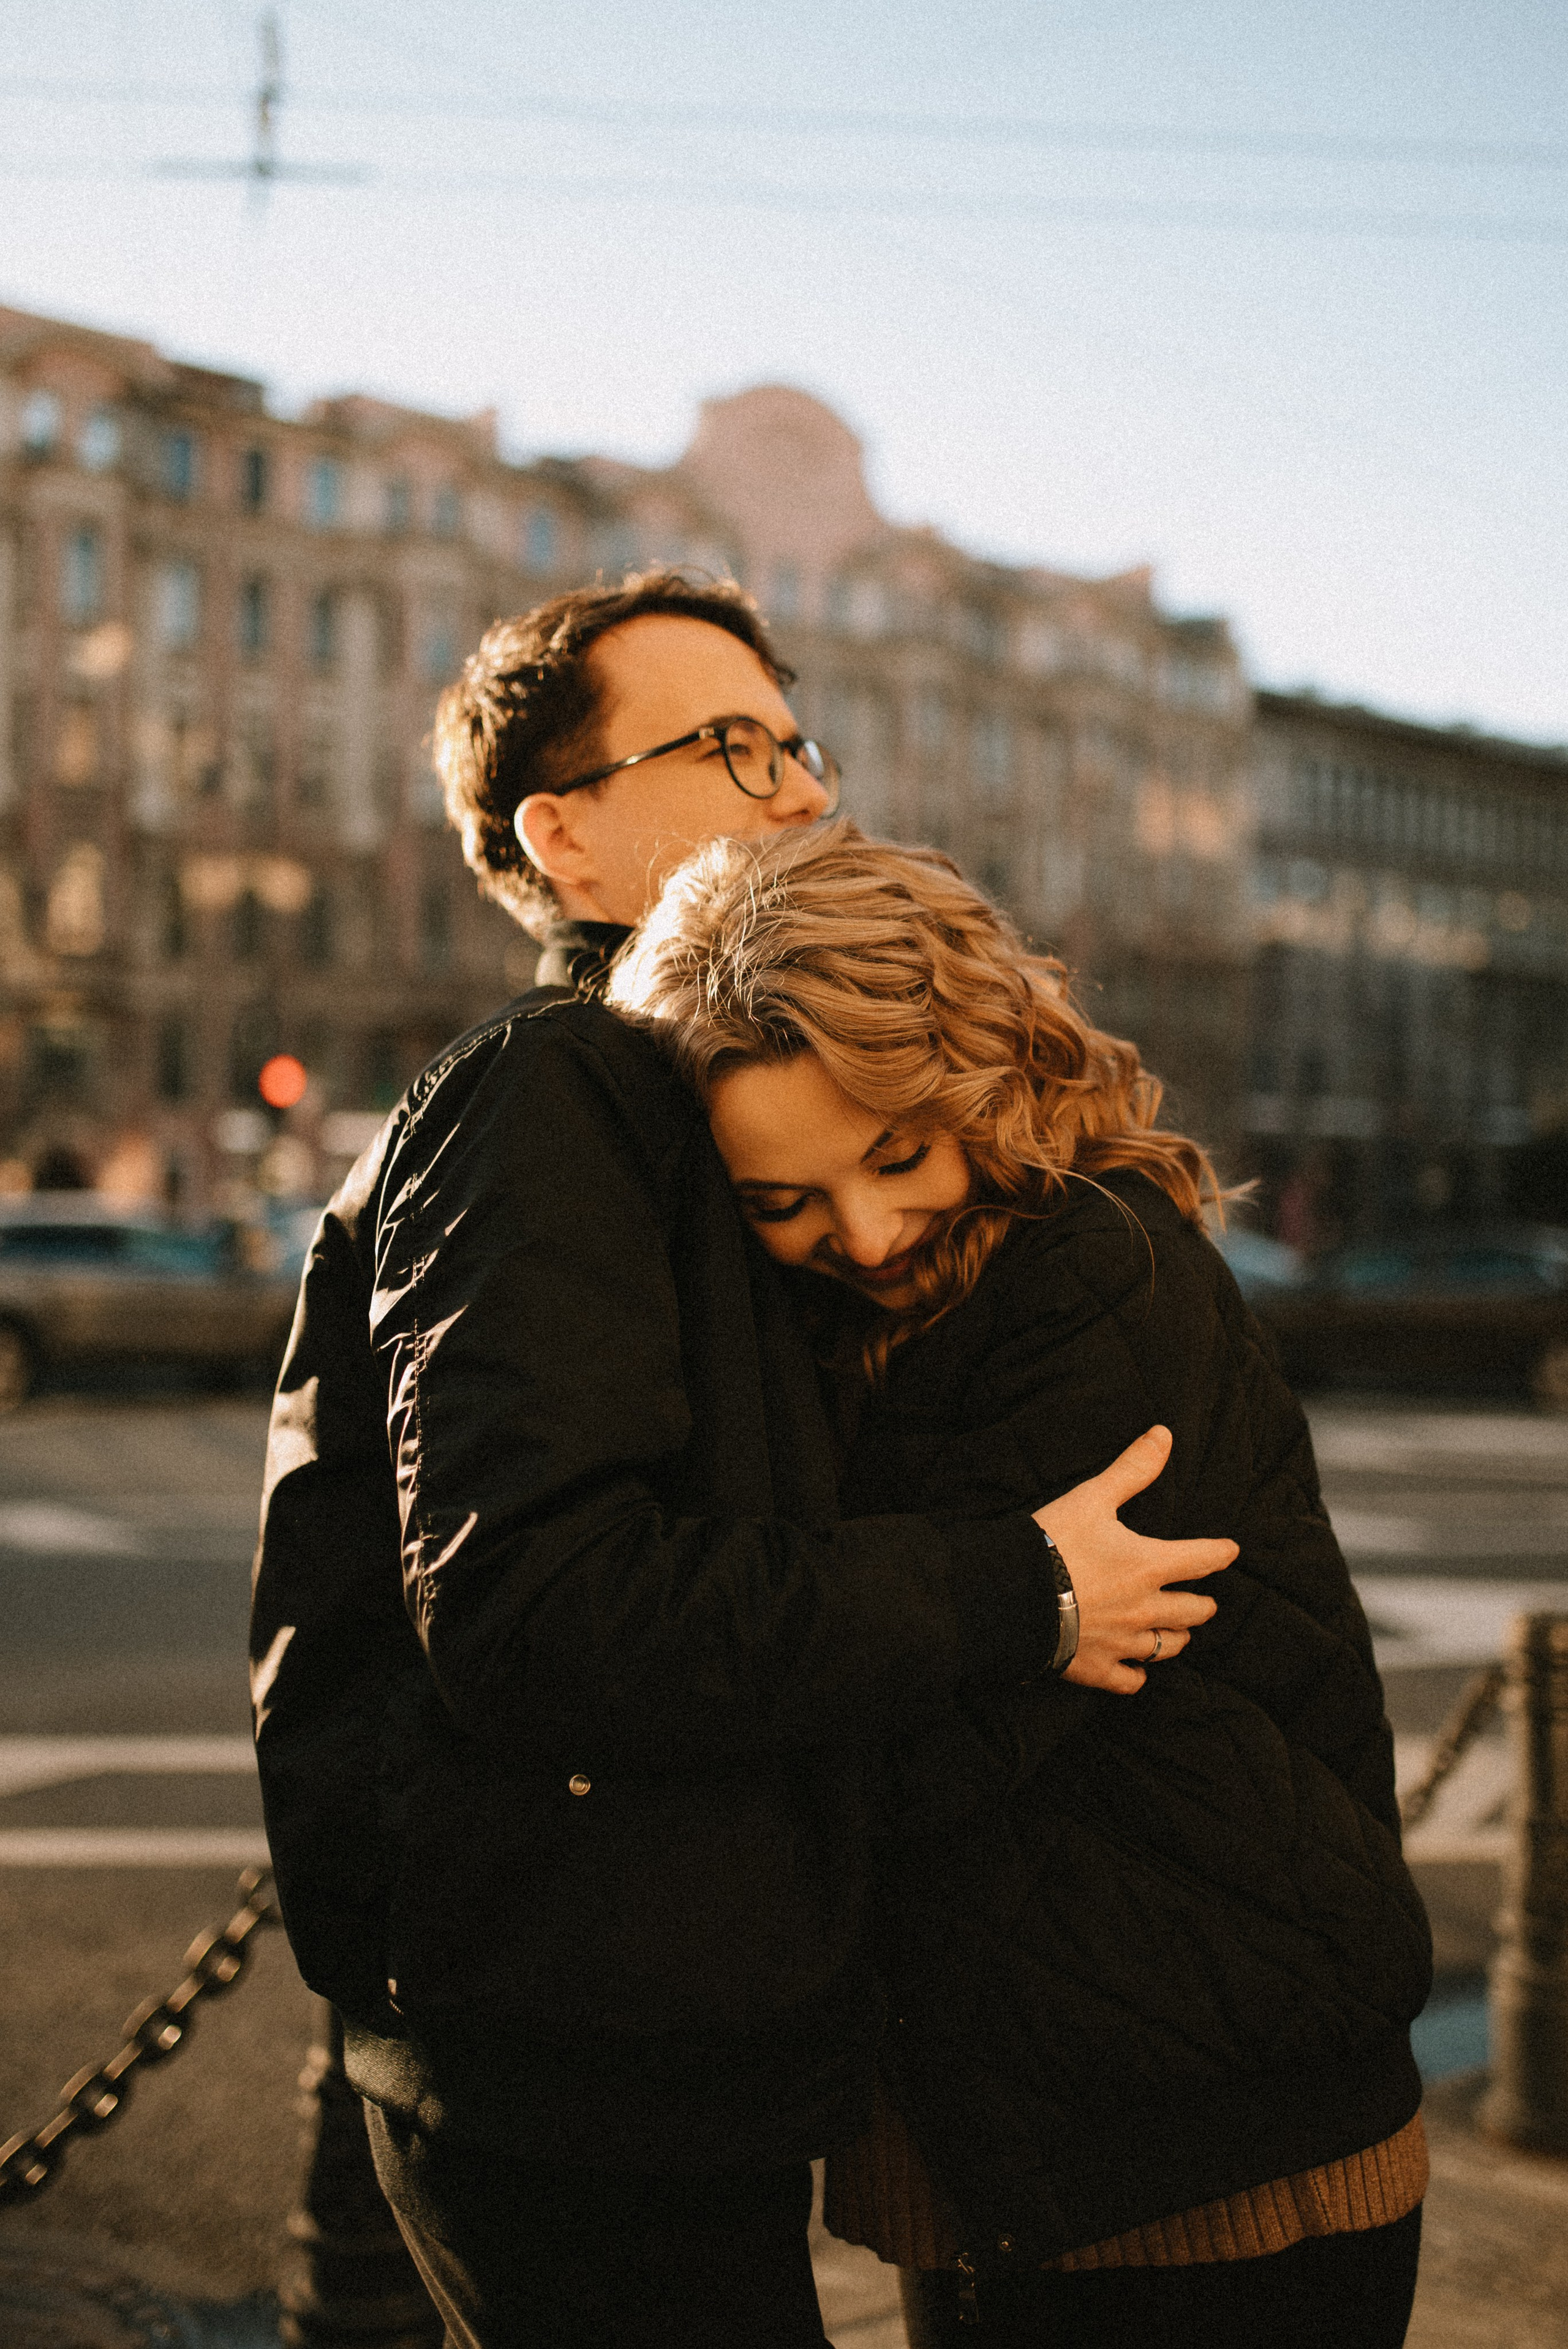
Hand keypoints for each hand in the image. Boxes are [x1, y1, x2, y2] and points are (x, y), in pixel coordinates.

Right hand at [1032, 1426, 1234, 1695]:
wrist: (1012, 1597)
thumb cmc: (1052, 1543)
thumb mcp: (1092, 1497)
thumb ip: (1132, 1469)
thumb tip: (1164, 1434)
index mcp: (1149, 1566)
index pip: (1201, 1559)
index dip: (1220, 1553)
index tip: (1231, 1552)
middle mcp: (1145, 1609)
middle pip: (1192, 1611)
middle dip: (1202, 1605)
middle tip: (1205, 1601)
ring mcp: (1123, 1643)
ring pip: (1168, 1647)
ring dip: (1178, 1637)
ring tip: (1180, 1633)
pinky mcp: (1097, 1669)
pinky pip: (1132, 1680)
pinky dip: (1138, 1674)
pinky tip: (1138, 1670)